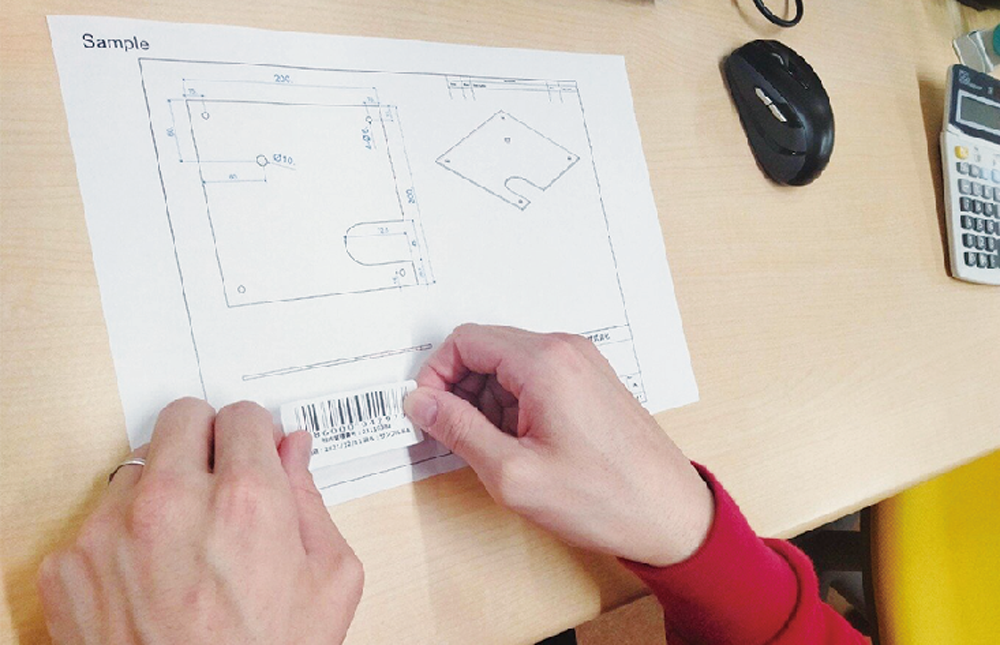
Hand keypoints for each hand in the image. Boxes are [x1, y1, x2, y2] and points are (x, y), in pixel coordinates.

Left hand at [38, 399, 362, 644]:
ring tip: (184, 544)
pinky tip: (150, 577)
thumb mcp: (329, 581)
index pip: (242, 415)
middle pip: (182, 417)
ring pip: (137, 467)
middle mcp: (171, 502)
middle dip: (207, 440)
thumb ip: (312, 499)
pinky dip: (123, 537)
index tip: (255, 452)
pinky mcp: (68, 565)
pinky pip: (97, 520)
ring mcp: (109, 532)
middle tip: (221, 480)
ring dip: (163, 489)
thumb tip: (294, 448)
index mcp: (246, 500)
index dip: (256, 435)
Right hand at [404, 324, 712, 566]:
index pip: (465, 341)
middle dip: (461, 390)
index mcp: (545, 362)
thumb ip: (458, 430)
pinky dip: (515, 405)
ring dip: (487, 401)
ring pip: (509, 365)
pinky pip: (536, 378)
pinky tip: (522, 446)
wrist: (670, 515)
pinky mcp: (591, 382)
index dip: (435, 375)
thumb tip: (421, 403)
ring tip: (495, 450)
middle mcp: (566, 350)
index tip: (428, 412)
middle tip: (456, 436)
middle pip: (487, 349)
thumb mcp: (513, 473)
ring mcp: (582, 364)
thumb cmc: (603, 498)